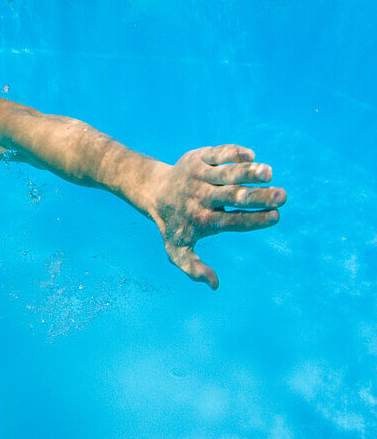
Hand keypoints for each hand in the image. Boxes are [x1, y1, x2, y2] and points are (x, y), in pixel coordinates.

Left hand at [139, 145, 285, 289]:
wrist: (155, 192)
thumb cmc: (175, 224)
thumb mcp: (177, 250)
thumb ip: (193, 268)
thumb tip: (215, 285)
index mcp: (201, 219)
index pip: (232, 221)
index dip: (255, 220)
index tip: (276, 217)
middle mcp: (200, 196)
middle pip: (233, 196)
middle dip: (259, 197)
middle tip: (283, 196)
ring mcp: (199, 175)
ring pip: (226, 173)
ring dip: (248, 172)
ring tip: (269, 173)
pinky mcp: (197, 157)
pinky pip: (217, 153)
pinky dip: (233, 153)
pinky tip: (250, 156)